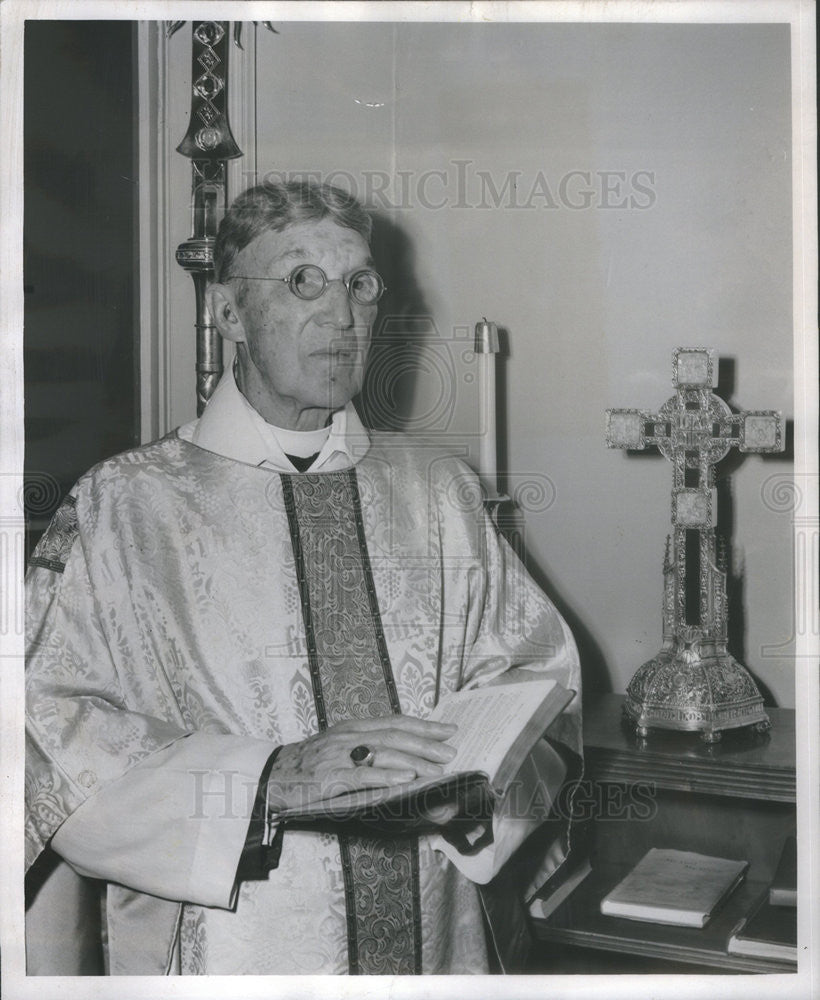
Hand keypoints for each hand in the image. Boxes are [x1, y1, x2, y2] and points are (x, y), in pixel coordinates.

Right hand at [267, 715, 457, 813]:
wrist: (271, 774)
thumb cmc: (308, 764)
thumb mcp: (338, 747)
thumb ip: (366, 746)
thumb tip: (402, 755)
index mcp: (353, 728)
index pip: (395, 722)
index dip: (424, 725)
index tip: (448, 730)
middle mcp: (348, 737)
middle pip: (394, 736)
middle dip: (426, 743)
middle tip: (450, 751)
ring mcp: (339, 756)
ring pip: (383, 753)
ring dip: (413, 761)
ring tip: (436, 768)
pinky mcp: (330, 777)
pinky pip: (363, 775)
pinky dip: (386, 776)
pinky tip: (405, 779)